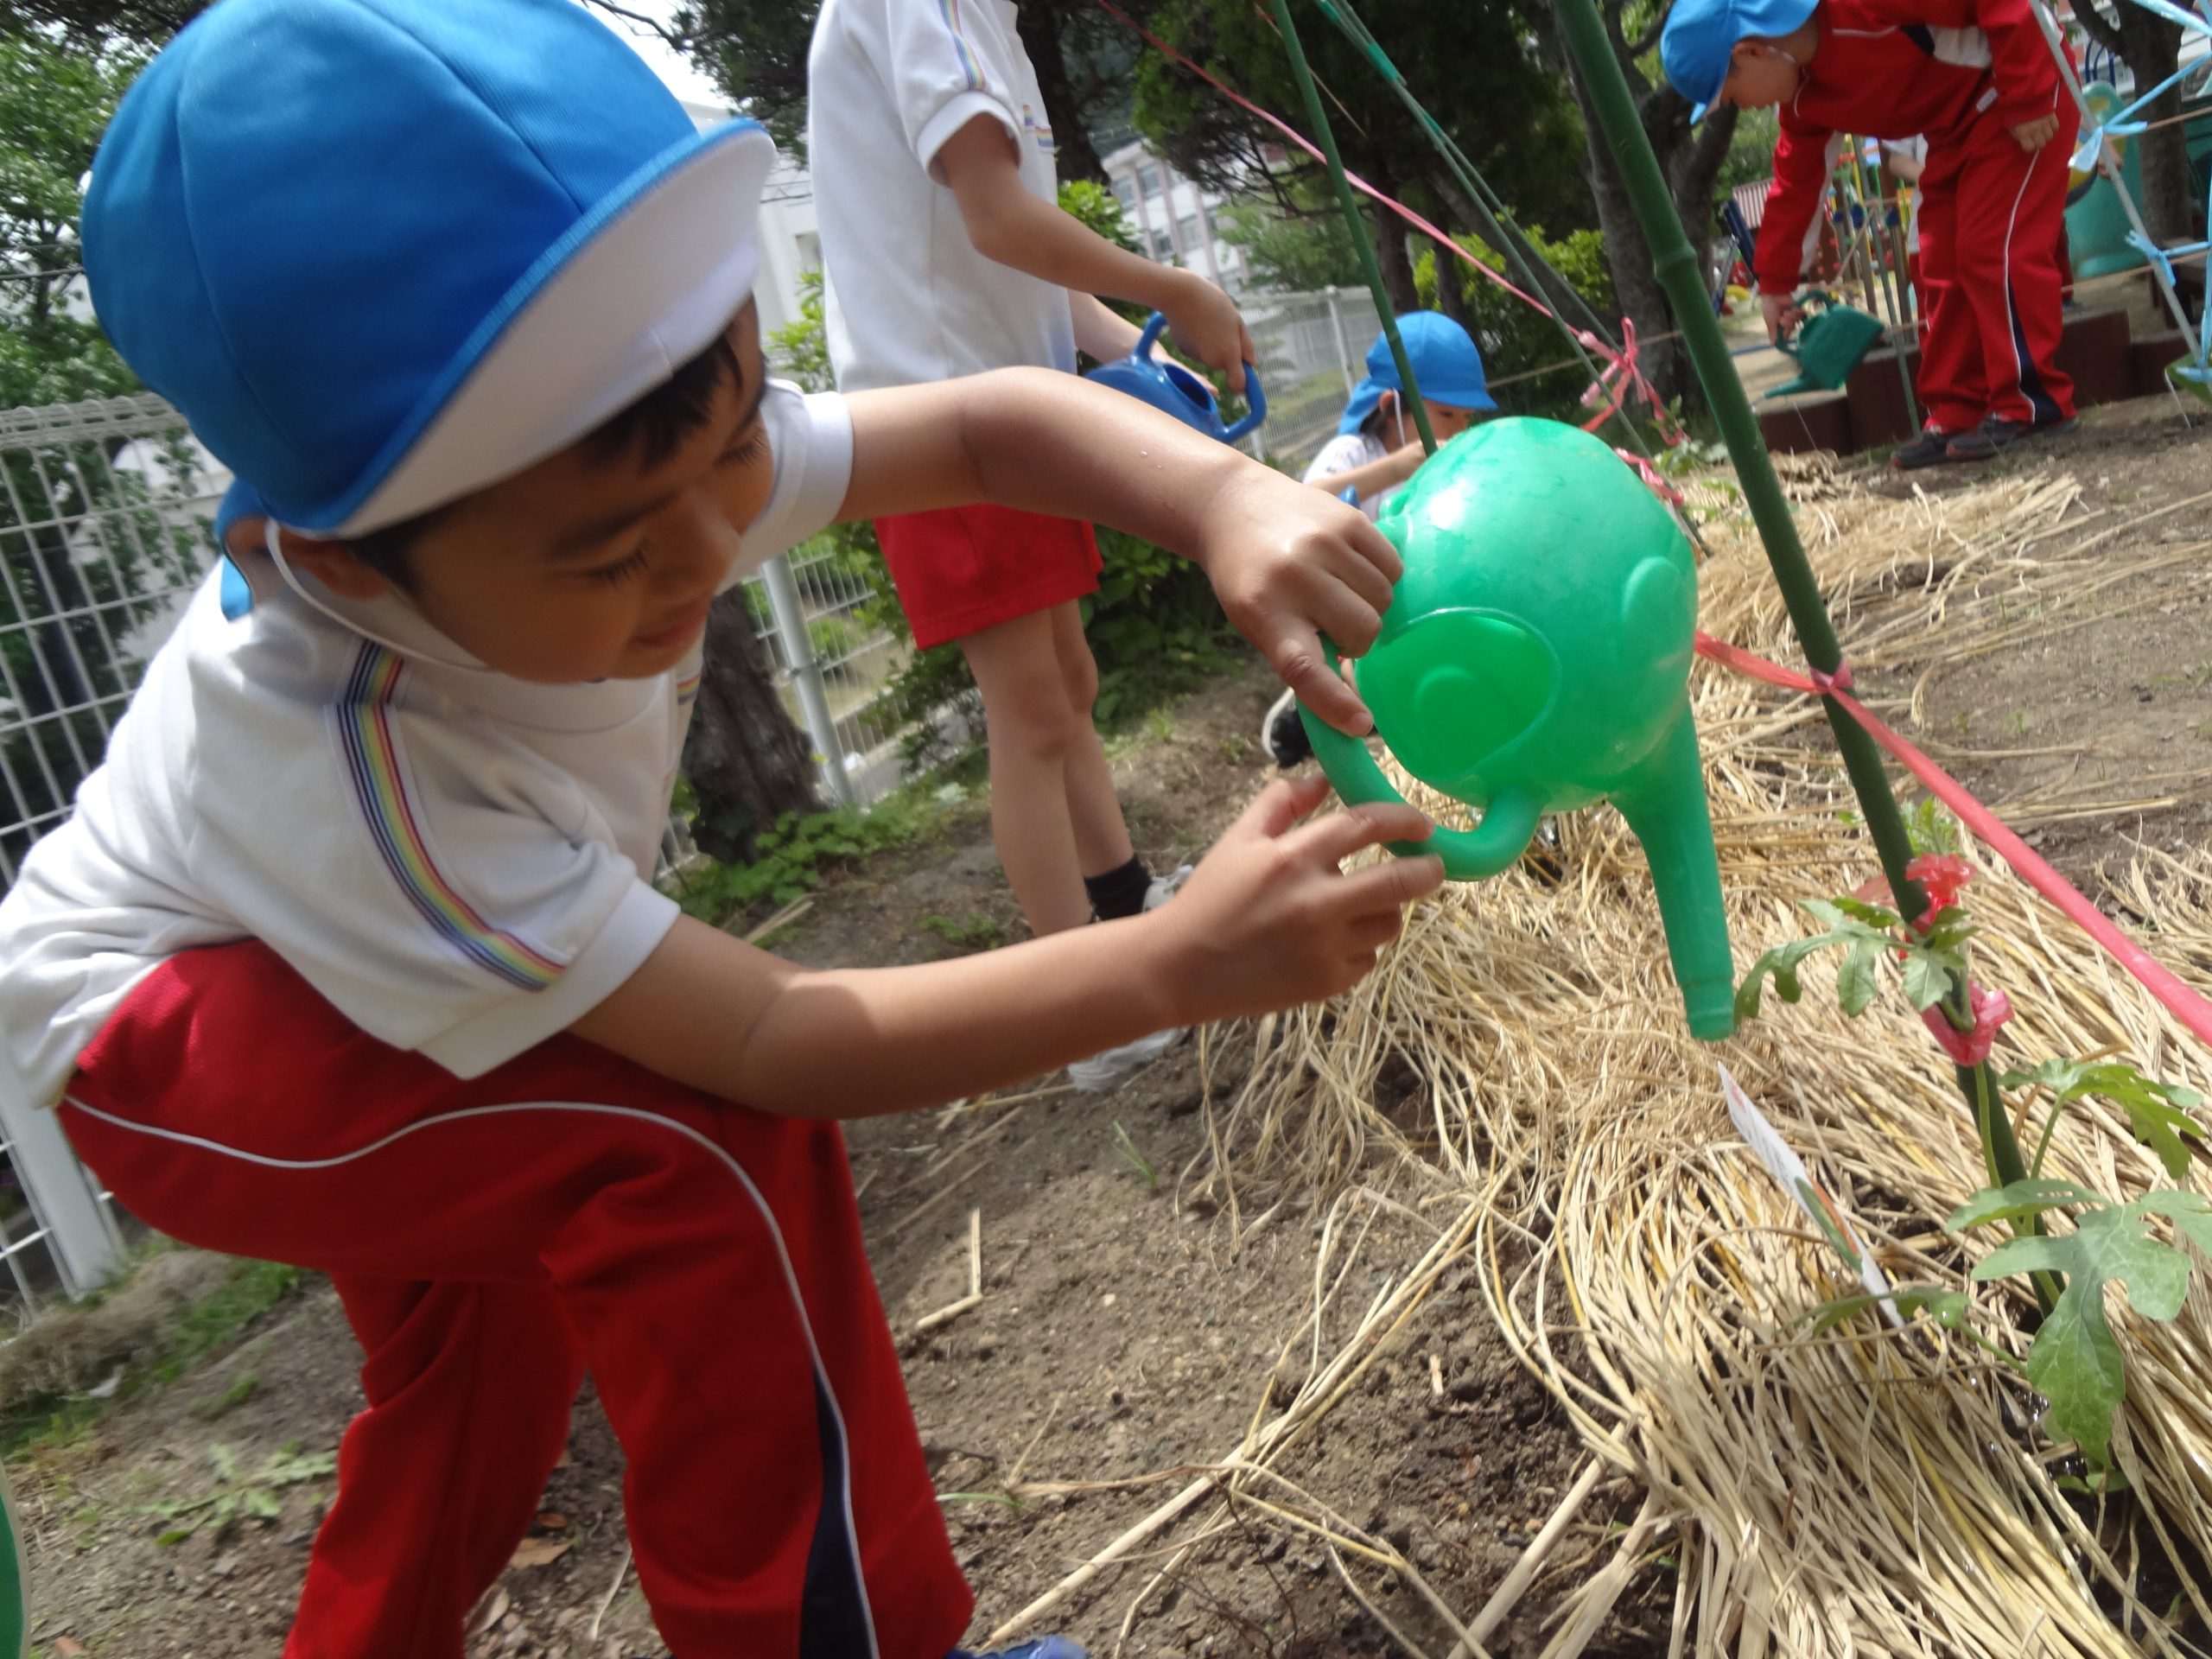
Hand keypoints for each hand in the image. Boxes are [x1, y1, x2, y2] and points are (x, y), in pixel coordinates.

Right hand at [1150, 775, 1443, 1021]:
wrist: (1181, 968)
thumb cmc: (1209, 899)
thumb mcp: (1238, 840)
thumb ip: (1281, 803)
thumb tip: (1322, 779)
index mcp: (1293, 859)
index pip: (1366, 826)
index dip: (1403, 820)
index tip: (1421, 823)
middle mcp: (1316, 902)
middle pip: (1399, 882)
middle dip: (1427, 870)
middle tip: (1433, 866)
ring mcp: (1324, 947)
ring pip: (1389, 923)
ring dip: (1386, 910)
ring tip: (1364, 905)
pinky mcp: (1326, 983)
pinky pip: (1368, 959)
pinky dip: (1360, 946)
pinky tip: (1333, 941)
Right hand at [1159, 270, 1256, 393]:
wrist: (1180, 294)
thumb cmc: (1213, 303)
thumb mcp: (1237, 321)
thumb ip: (1246, 346)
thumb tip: (1252, 364)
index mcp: (1228, 355)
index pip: (1237, 384)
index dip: (1242, 384)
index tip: (1245, 380)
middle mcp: (1212, 361)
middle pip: (1223, 364)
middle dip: (1226, 351)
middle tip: (1223, 327)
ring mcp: (1196, 357)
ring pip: (1209, 356)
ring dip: (1212, 344)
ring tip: (1208, 321)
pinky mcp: (1184, 351)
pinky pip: (1197, 350)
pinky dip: (1198, 341)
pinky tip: (1195, 323)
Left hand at [1193, 467, 1402, 735]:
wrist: (1232, 506)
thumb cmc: (1247, 578)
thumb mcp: (1257, 622)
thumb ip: (1299, 654)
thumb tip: (1350, 701)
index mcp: (1265, 612)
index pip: (1305, 668)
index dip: (1336, 702)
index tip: (1361, 725)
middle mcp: (1296, 576)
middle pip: (1363, 632)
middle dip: (1357, 640)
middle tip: (1334, 627)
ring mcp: (1325, 544)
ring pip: (1383, 600)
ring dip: (1370, 607)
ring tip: (1339, 593)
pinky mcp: (1349, 520)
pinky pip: (1393, 567)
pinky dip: (1382, 577)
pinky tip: (1353, 570)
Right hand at [1760, 290, 1803, 343]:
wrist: (1774, 295)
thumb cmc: (1769, 309)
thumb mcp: (1770, 323)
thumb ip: (1773, 333)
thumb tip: (1773, 344)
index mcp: (1779, 328)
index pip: (1785, 336)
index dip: (1784, 332)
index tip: (1780, 328)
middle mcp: (1787, 323)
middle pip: (1791, 329)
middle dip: (1786, 322)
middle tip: (1781, 317)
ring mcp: (1794, 317)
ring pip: (1796, 322)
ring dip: (1790, 316)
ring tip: (1785, 311)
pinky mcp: (1799, 310)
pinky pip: (1802, 314)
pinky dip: (1796, 311)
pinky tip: (1791, 308)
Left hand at [2010, 113, 2059, 150]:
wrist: (2024, 93)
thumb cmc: (2014, 109)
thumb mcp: (2010, 125)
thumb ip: (2016, 135)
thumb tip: (2023, 141)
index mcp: (2023, 132)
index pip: (2029, 148)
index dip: (2028, 147)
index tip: (2027, 144)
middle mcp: (2035, 129)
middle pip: (2042, 144)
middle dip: (2038, 143)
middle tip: (2035, 139)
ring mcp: (2045, 122)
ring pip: (2050, 137)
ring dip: (2046, 137)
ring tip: (2042, 133)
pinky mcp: (2052, 115)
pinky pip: (2056, 127)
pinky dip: (2052, 129)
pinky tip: (2048, 127)